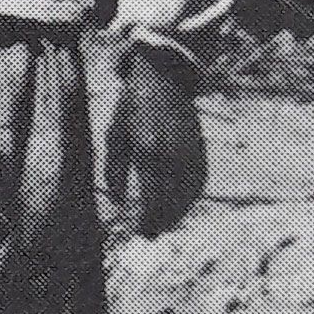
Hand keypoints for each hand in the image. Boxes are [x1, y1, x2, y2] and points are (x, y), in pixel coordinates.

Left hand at [103, 45, 206, 234]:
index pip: (151, 199)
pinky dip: (191, 199)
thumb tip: (117, 203)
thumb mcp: (114, 135)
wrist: (165, 77)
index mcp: (148, 151)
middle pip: (171, 203)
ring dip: (177, 215)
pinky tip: (179, 207)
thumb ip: (114, 172)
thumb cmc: (132, 106)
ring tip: (164, 225)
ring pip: (188, 196)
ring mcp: (190, 153)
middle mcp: (173, 155)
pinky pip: (199, 182)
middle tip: (150, 236)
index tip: (141, 234)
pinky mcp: (200, 149)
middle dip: (161, 223)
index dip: (148, 221)